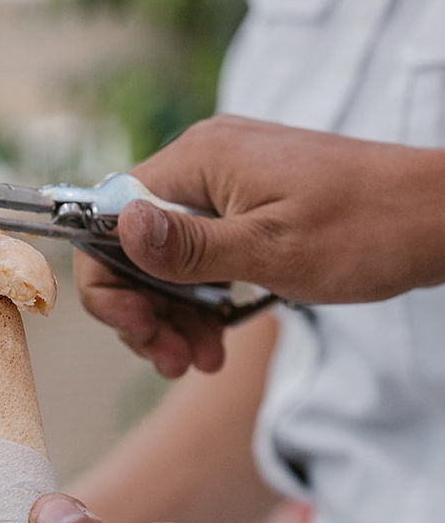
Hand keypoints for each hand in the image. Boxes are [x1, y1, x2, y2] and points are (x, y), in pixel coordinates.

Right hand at [81, 115, 444, 375]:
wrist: (440, 216)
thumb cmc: (366, 230)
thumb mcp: (272, 251)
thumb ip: (189, 245)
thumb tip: (117, 226)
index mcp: (199, 161)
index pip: (109, 216)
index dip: (110, 281)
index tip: (140, 330)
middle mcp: (204, 161)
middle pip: (134, 241)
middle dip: (145, 308)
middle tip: (174, 361)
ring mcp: (228, 181)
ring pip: (166, 254)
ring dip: (173, 313)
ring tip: (199, 361)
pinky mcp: (250, 202)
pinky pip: (202, 251)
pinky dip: (202, 297)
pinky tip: (216, 340)